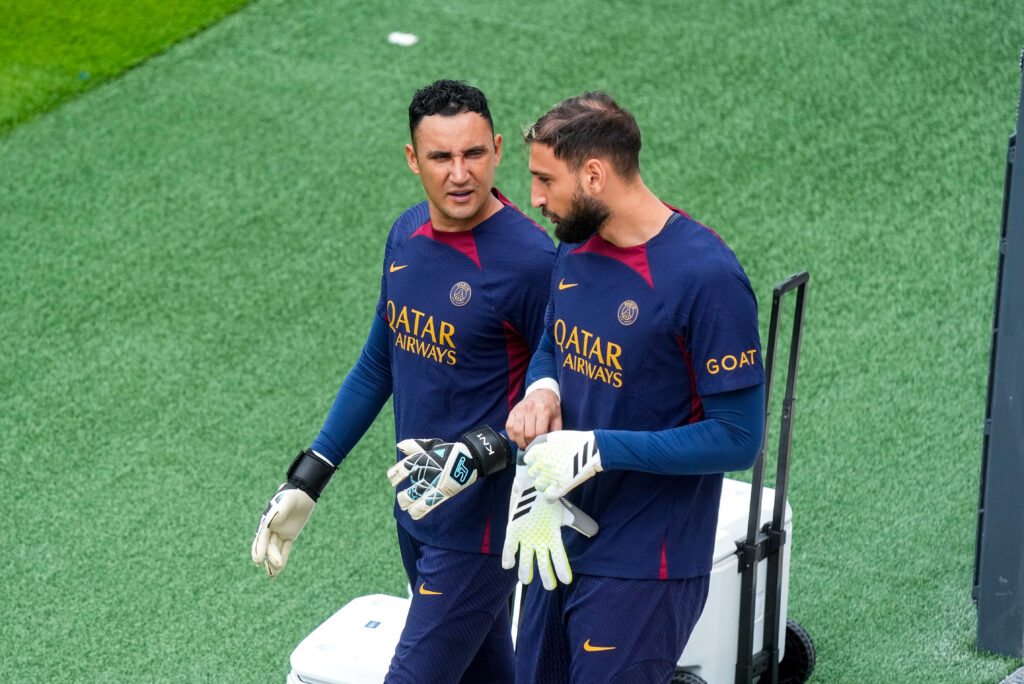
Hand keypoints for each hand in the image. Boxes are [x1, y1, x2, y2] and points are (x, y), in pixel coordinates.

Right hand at [251, 484, 314, 577]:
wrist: (303, 493)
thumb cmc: (292, 495)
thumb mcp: (285, 501)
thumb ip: (278, 512)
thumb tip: (269, 525)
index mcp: (267, 521)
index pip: (261, 538)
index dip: (258, 549)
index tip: (257, 560)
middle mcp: (271, 529)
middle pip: (268, 546)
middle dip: (270, 557)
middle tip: (276, 567)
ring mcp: (280, 533)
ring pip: (274, 550)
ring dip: (274, 562)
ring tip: (274, 574)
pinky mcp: (289, 535)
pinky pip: (284, 549)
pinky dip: (282, 558)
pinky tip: (279, 569)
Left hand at [387, 426, 510, 519]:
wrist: (470, 458)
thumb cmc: (449, 451)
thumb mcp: (432, 445)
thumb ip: (415, 446)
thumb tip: (399, 446)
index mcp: (424, 459)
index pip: (404, 468)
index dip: (395, 475)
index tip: (392, 480)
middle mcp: (428, 473)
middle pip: (410, 489)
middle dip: (403, 497)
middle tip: (400, 497)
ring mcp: (436, 484)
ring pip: (417, 498)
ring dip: (408, 503)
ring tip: (405, 506)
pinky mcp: (444, 493)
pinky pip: (429, 504)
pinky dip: (420, 511)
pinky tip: (413, 515)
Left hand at [501, 465, 576, 589]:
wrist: (532, 487)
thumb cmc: (550, 501)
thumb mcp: (566, 513)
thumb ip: (580, 523)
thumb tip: (594, 531)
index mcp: (551, 537)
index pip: (559, 557)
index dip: (562, 569)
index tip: (567, 581)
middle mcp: (538, 541)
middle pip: (542, 562)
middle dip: (545, 575)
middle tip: (549, 587)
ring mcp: (525, 537)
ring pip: (525, 558)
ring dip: (525, 570)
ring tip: (525, 580)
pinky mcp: (512, 531)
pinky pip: (510, 546)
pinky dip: (508, 555)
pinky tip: (508, 565)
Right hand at [506, 389, 561, 448]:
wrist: (541, 392)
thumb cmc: (550, 406)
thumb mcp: (557, 417)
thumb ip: (556, 430)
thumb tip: (551, 443)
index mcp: (543, 410)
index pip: (539, 432)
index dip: (539, 442)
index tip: (540, 445)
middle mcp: (530, 409)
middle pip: (528, 434)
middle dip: (530, 443)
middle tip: (532, 446)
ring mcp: (520, 410)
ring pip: (517, 431)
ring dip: (520, 441)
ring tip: (524, 444)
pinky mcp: (513, 412)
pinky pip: (509, 427)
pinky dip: (512, 435)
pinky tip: (518, 437)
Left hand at [523, 430, 601, 499]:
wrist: (593, 450)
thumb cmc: (575, 441)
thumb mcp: (555, 436)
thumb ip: (541, 442)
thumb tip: (531, 449)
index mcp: (540, 451)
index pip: (528, 460)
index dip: (534, 460)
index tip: (540, 461)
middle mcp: (542, 465)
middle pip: (532, 473)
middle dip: (539, 471)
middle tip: (548, 470)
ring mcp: (551, 477)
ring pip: (538, 485)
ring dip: (544, 483)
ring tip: (552, 480)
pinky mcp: (560, 488)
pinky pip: (548, 497)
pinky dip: (550, 496)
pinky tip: (554, 491)